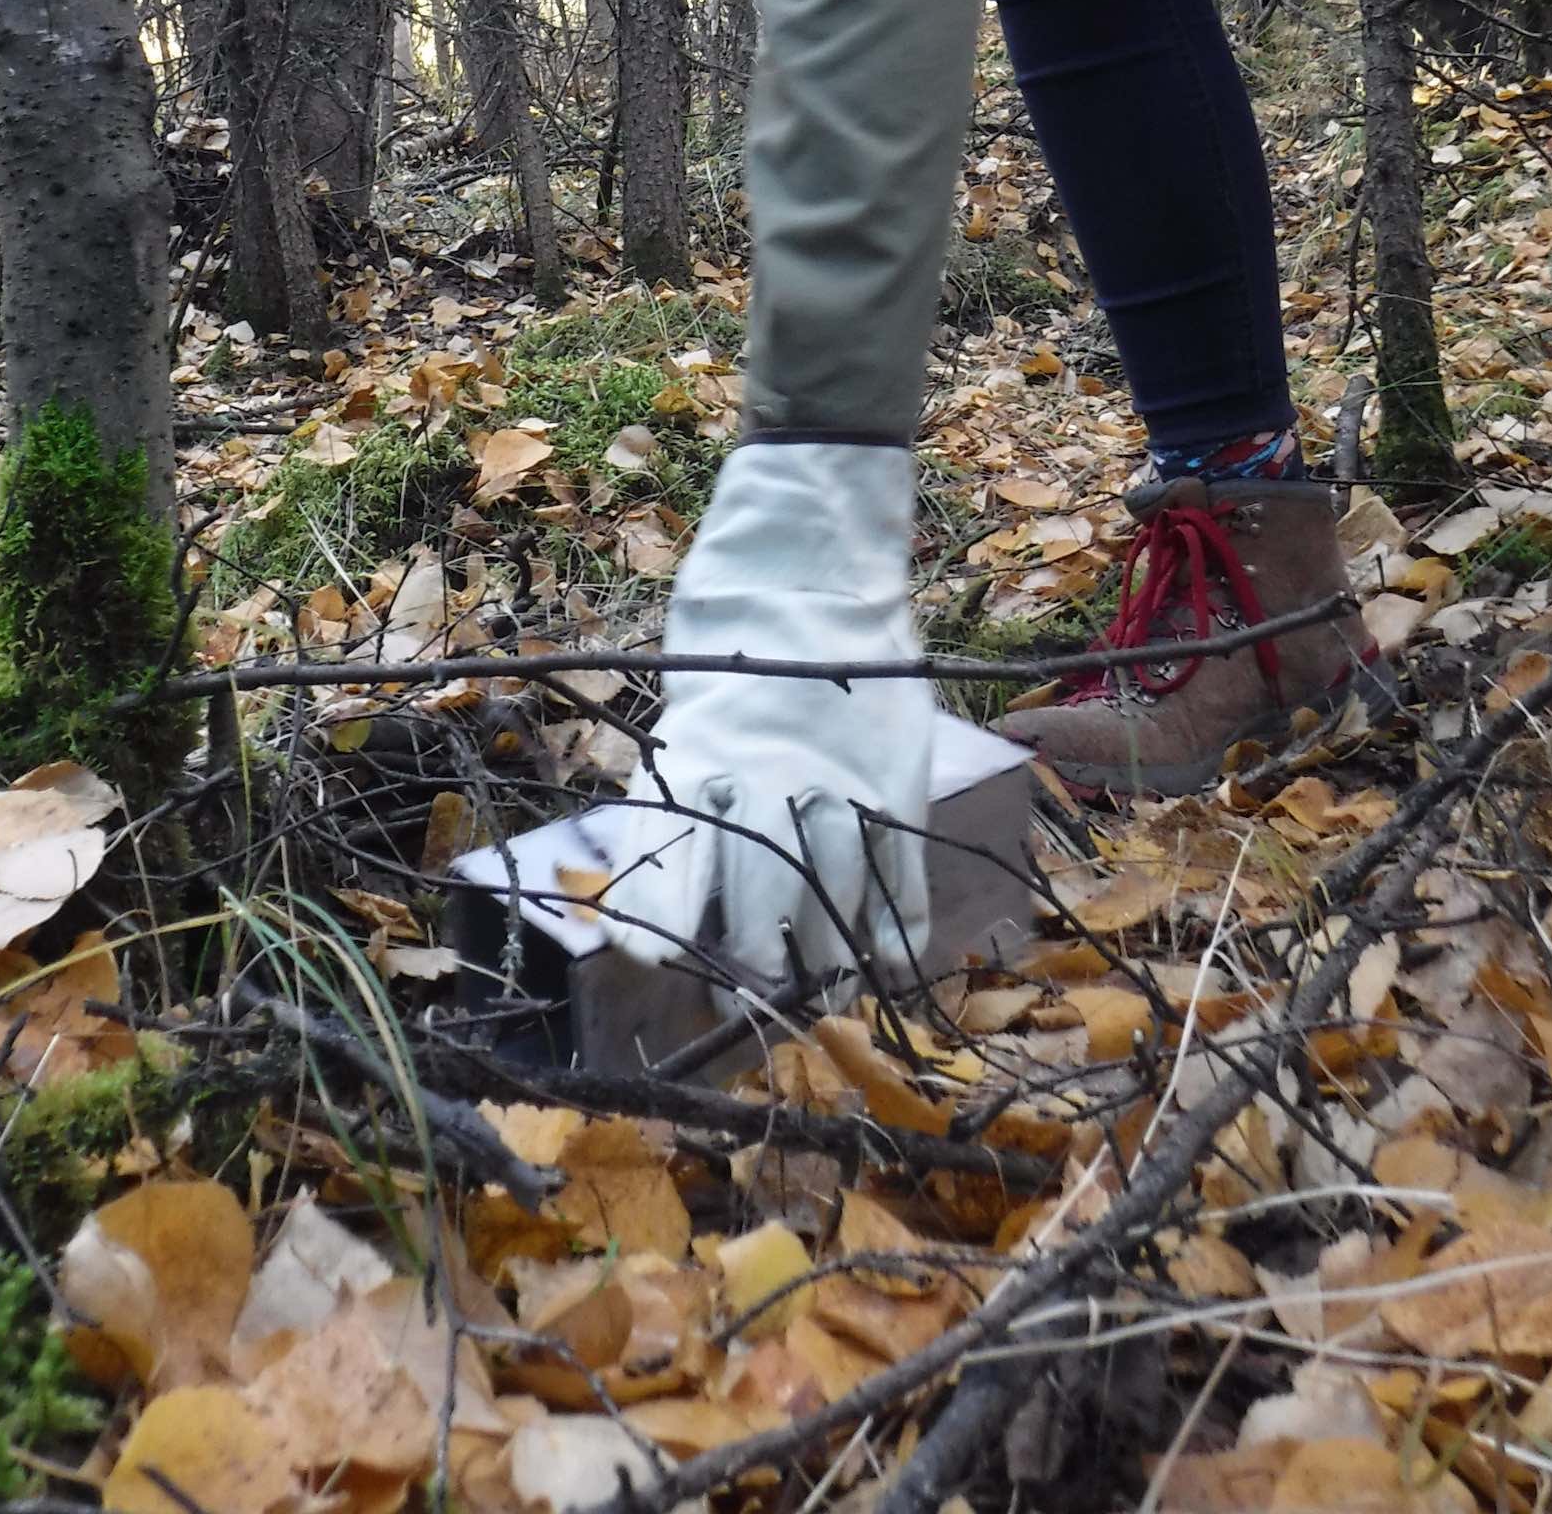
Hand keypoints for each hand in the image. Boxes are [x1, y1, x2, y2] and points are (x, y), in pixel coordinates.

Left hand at [593, 443, 934, 990]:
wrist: (811, 550)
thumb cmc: (735, 619)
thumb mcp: (690, 697)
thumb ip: (685, 777)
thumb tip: (667, 859)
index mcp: (699, 761)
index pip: (673, 868)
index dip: (662, 925)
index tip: (653, 960)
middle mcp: (763, 784)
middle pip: (757, 910)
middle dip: (748, 969)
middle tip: (740, 1001)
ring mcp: (836, 784)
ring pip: (830, 907)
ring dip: (820, 966)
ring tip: (813, 997)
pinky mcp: (893, 779)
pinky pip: (898, 877)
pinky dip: (894, 929)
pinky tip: (885, 962)